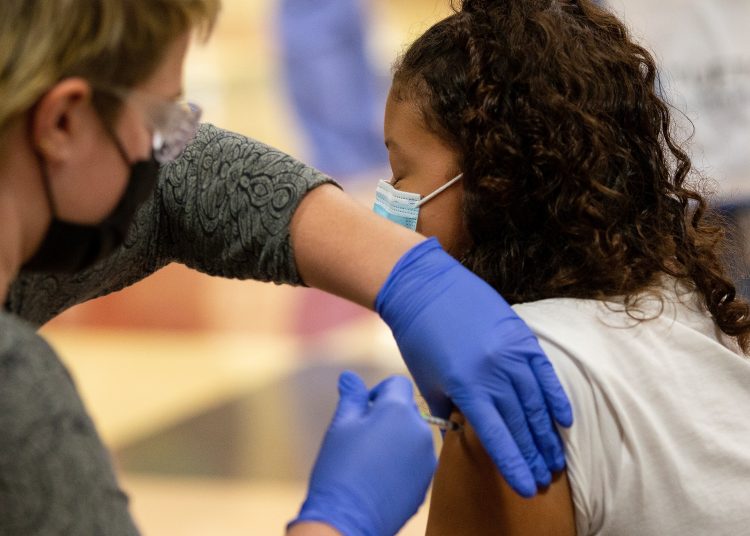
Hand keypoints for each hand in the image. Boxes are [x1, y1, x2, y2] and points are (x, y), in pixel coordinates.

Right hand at [289, 371, 435, 535]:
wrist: (347, 521)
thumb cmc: (340, 469)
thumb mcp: (341, 426)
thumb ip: (351, 397)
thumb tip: (349, 376)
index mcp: (399, 411)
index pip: (398, 384)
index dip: (378, 392)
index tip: (363, 409)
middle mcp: (420, 431)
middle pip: (407, 410)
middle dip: (387, 416)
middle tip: (362, 436)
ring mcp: (427, 459)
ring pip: (412, 435)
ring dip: (396, 439)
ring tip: (370, 460)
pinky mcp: (427, 482)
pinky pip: (416, 460)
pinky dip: (402, 461)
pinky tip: (380, 477)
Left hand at [375, 238, 572, 496]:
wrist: (425, 288)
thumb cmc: (419, 338)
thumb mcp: (427, 380)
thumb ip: (449, 410)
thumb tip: (467, 432)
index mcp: (466, 387)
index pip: (497, 437)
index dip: (514, 465)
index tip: (527, 488)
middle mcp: (494, 373)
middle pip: (521, 424)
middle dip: (534, 456)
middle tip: (546, 478)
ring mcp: (512, 353)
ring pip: (537, 403)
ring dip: (548, 434)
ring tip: (557, 460)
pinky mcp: (522, 336)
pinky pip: (546, 373)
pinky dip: (556, 398)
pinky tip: (564, 421)